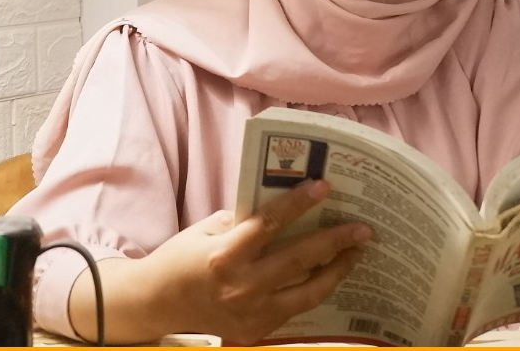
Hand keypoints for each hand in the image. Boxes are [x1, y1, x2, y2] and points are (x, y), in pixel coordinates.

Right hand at [134, 179, 371, 343]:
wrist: (157, 305)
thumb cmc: (182, 257)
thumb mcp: (207, 228)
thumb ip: (245, 221)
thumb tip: (287, 206)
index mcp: (224, 256)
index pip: (269, 225)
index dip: (299, 204)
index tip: (324, 186)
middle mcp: (240, 288)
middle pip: (298, 261)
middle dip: (334, 242)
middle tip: (363, 228)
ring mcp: (250, 315)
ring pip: (306, 293)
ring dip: (337, 271)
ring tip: (357, 252)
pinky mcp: (255, 333)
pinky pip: (295, 310)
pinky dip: (316, 290)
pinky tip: (333, 273)